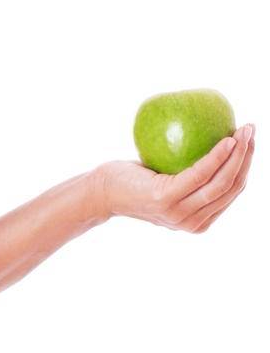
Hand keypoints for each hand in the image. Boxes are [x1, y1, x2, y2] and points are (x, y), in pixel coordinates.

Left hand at [96, 124, 255, 231]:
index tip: (251, 141)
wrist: (102, 192)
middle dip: (248, 157)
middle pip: (232, 187)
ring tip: (244, 130)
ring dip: (238, 154)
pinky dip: (217, 156)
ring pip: (221, 182)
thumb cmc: (136, 182)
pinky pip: (200, 173)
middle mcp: (191, 222)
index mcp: (198, 221)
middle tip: (252, 130)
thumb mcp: (169, 183)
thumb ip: (191, 176)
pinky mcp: (166, 198)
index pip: (232, 193)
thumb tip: (220, 143)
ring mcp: (179, 213)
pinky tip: (226, 140)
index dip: (247, 166)